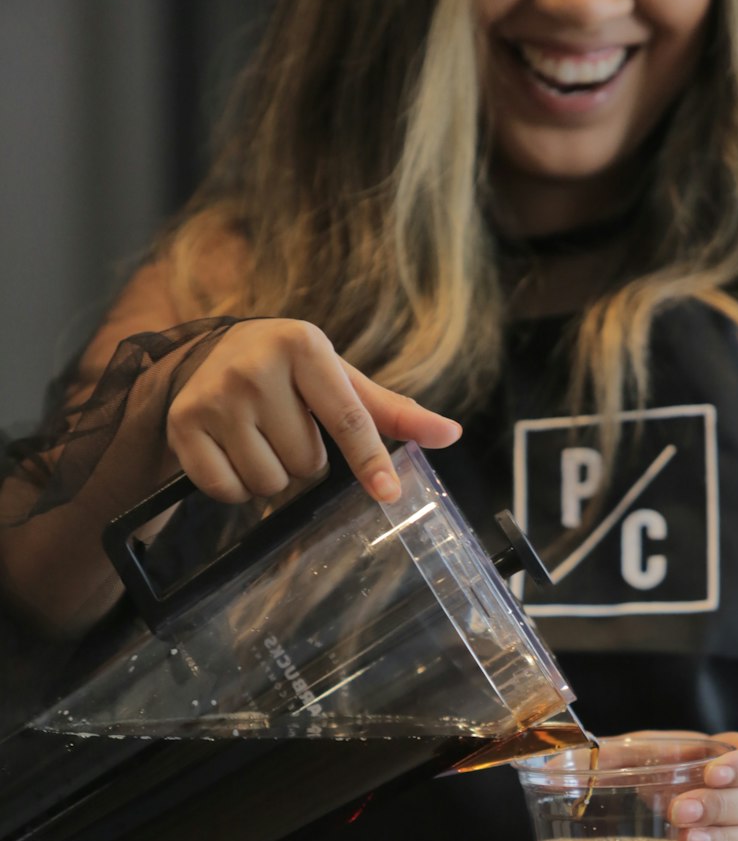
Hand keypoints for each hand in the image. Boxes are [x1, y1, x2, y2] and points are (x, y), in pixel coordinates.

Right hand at [165, 318, 461, 503]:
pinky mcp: (183, 424)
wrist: (207, 354)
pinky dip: (236, 486)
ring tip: (260, 437)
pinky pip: (228, 491)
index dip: (371, 462)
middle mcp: (255, 366)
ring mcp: (215, 396)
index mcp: (303, 346)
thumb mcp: (340, 378)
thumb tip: (451, 434)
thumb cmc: (290, 371)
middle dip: (306, 459)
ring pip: (270, 482)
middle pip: (308, 463)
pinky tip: (232, 451)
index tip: (389, 494)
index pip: (349, 420)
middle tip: (287, 427)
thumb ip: (393, 411)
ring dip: (273, 475)